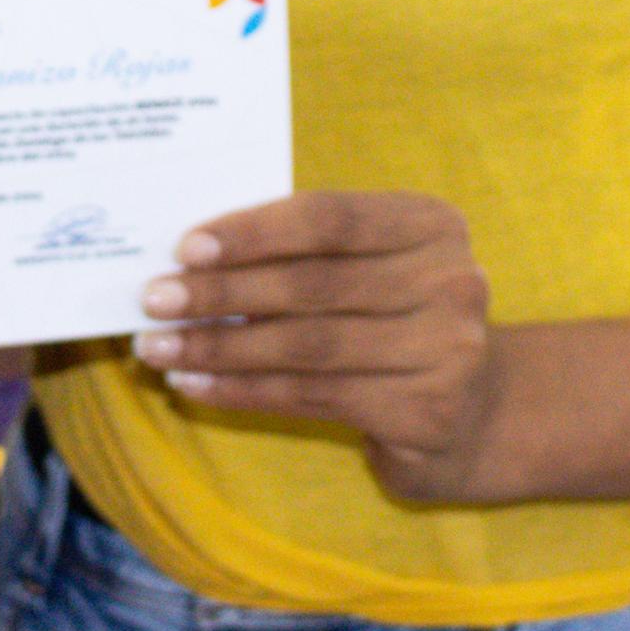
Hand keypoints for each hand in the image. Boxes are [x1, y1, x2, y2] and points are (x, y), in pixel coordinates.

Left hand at [131, 192, 507, 501]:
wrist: (475, 412)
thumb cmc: (392, 319)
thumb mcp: (367, 268)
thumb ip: (303, 253)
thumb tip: (191, 257)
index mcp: (431, 223)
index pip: (328, 218)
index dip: (253, 231)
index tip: (185, 247)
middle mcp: (451, 281)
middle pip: (311, 285)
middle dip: (221, 294)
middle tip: (154, 301)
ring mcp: (446, 350)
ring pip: (305, 347)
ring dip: (220, 349)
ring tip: (159, 349)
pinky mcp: (426, 411)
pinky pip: (311, 397)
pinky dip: (243, 391)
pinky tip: (195, 387)